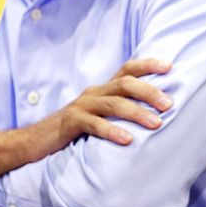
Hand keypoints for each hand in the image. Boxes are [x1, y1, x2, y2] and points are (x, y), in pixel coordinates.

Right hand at [0, 58, 172, 179]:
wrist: (35, 141)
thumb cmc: (75, 130)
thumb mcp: (100, 116)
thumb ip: (121, 111)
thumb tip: (158, 115)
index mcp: (103, 89)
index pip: (127, 69)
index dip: (148, 64)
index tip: (170, 67)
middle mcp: (94, 92)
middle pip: (124, 83)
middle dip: (149, 91)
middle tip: (170, 104)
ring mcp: (81, 106)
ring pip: (112, 103)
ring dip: (137, 112)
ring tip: (156, 123)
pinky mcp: (70, 122)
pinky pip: (93, 124)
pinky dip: (112, 131)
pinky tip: (128, 140)